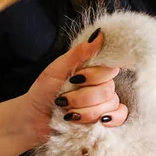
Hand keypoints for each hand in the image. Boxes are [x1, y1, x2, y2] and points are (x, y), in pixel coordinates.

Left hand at [23, 29, 128, 143]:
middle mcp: (101, 85)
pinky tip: (101, 121)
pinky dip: (111, 118)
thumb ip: (79, 53)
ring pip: (110, 104)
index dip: (94, 76)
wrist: (34, 118)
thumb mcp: (57, 69)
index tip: (74, 79)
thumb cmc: (44, 92)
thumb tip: (99, 34)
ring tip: (68, 113)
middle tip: (63, 100)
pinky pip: (121, 116)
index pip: (110, 68)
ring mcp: (105, 103)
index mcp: (92, 70)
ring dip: (85, 112)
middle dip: (82, 97)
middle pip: (108, 89)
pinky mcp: (105, 120)